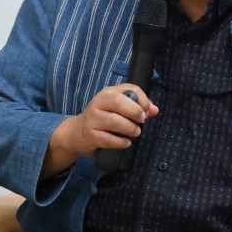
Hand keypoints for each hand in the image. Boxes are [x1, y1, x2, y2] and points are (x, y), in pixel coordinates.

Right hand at [42, 85, 158, 177]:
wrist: (77, 134)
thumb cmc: (102, 119)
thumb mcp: (116, 108)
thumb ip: (137, 107)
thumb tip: (155, 110)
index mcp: (107, 93)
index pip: (129, 89)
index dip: (142, 99)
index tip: (147, 110)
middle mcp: (98, 103)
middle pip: (118, 101)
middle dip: (134, 111)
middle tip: (142, 120)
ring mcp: (93, 119)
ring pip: (114, 121)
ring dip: (130, 128)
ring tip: (135, 132)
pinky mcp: (91, 135)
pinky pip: (109, 139)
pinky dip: (121, 142)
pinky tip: (126, 142)